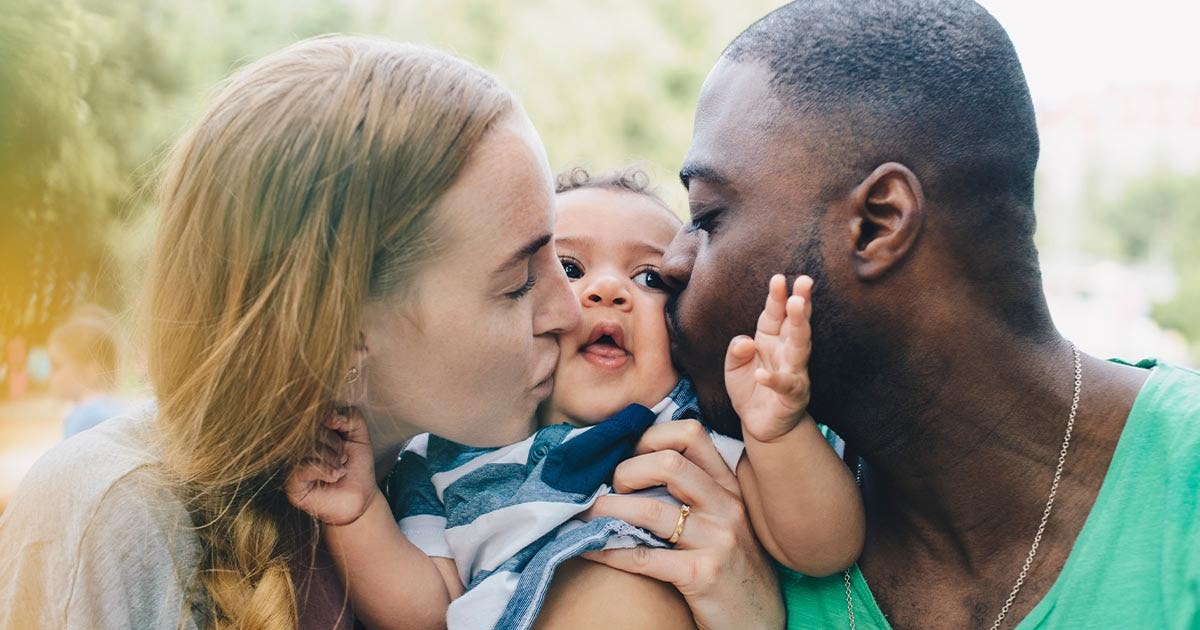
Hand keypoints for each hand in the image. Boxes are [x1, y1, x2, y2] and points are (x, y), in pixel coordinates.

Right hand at [284, 409, 377, 525]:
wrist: (360, 498)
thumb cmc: (357, 467)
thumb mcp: (361, 436)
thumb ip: (352, 417)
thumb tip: (331, 415)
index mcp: (313, 432)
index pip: (319, 414)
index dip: (336, 421)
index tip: (347, 438)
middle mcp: (300, 445)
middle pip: (315, 430)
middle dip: (336, 444)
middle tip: (344, 459)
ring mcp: (294, 462)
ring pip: (310, 448)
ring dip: (333, 459)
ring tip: (341, 470)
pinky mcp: (292, 482)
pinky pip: (303, 467)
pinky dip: (324, 470)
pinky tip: (335, 476)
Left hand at [581, 420, 783, 629]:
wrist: (759, 619)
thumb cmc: (732, 566)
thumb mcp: (724, 520)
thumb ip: (695, 492)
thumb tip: (635, 465)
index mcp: (729, 487)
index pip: (691, 435)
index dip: (650, 436)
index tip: (626, 453)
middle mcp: (727, 506)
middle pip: (669, 463)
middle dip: (626, 471)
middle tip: (608, 488)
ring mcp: (717, 540)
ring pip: (650, 510)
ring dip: (607, 510)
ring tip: (586, 514)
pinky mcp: (702, 575)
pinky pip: (644, 557)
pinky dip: (608, 550)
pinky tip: (588, 548)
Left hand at [725, 274, 814, 442]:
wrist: (760, 424)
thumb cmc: (750, 388)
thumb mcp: (733, 366)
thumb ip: (736, 350)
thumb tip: (745, 342)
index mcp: (772, 339)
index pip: (775, 313)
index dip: (777, 296)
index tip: (778, 278)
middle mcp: (787, 351)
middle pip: (794, 324)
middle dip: (799, 302)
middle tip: (803, 282)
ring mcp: (794, 372)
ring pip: (799, 347)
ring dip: (798, 326)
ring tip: (796, 306)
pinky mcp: (792, 396)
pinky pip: (784, 385)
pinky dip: (773, 379)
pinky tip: (762, 374)